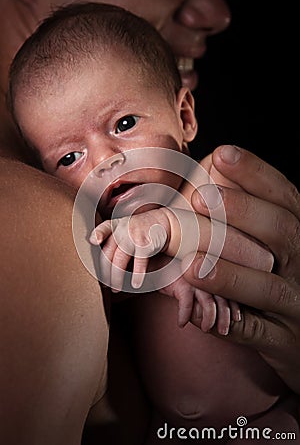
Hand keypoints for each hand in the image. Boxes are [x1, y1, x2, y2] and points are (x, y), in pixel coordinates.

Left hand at [89, 209, 170, 291]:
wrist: (162, 221)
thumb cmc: (139, 229)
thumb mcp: (124, 228)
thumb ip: (112, 239)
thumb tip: (101, 263)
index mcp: (116, 225)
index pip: (104, 228)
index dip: (98, 234)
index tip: (93, 241)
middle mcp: (123, 230)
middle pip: (108, 252)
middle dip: (105, 272)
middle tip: (104, 285)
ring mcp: (134, 236)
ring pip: (120, 259)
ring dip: (116, 276)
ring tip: (116, 288)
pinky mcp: (146, 244)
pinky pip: (139, 262)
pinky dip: (137, 274)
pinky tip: (135, 284)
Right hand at [159, 260, 240, 333]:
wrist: (153, 263)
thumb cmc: (173, 274)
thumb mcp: (191, 281)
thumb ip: (202, 291)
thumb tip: (212, 310)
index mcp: (210, 272)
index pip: (227, 290)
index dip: (233, 305)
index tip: (236, 318)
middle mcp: (205, 273)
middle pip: (221, 297)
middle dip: (224, 317)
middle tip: (224, 331)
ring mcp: (193, 278)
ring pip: (208, 302)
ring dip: (209, 319)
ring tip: (206, 330)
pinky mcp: (179, 282)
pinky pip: (186, 303)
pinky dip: (184, 316)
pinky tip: (181, 323)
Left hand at [184, 145, 299, 393]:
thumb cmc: (286, 282)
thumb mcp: (279, 249)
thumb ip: (253, 222)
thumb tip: (208, 182)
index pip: (286, 199)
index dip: (256, 175)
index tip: (223, 154)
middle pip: (282, 233)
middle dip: (242, 212)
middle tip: (202, 196)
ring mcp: (298, 306)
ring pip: (269, 288)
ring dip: (229, 273)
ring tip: (190, 261)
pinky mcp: (286, 342)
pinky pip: (258, 334)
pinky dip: (231, 325)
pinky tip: (199, 314)